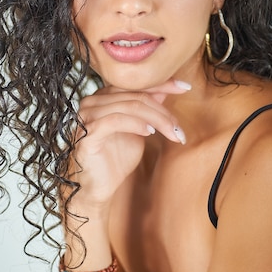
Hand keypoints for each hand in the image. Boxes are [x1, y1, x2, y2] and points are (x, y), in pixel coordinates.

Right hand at [69, 78, 189, 206]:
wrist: (99, 186)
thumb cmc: (116, 158)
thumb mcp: (138, 129)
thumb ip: (147, 108)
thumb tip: (164, 89)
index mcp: (103, 96)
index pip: (136, 84)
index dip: (162, 84)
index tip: (185, 87)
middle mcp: (92, 101)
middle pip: (136, 96)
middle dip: (163, 112)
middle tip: (178, 128)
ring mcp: (87, 115)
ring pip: (129, 106)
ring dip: (156, 119)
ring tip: (171, 133)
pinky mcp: (86, 132)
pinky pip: (115, 120)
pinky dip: (136, 124)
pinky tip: (149, 133)